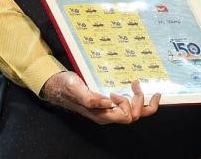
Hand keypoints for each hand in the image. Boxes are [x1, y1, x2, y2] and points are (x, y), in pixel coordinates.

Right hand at [40, 71, 159, 123]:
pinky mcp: (110, 104)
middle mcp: (108, 115)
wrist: (59, 86)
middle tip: (135, 83)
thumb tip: (108, 102)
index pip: (125, 116)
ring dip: (142, 101)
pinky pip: (129, 107)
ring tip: (138, 85)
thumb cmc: (67, 87)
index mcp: (101, 115)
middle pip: (134, 116)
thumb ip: (90, 98)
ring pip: (135, 113)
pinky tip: (136, 89)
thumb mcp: (76, 89)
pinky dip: (138, 100)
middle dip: (139, 101)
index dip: (126, 103)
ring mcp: (110, 110)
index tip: (113, 91)